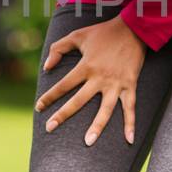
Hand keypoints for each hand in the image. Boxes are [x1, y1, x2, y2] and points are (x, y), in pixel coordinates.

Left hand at [34, 14, 145, 146]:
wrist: (132, 28)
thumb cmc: (102, 33)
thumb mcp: (77, 36)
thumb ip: (58, 49)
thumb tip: (46, 67)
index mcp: (86, 66)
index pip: (63, 85)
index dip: (50, 97)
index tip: (39, 107)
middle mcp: (100, 77)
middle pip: (78, 101)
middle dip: (63, 115)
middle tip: (49, 128)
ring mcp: (116, 83)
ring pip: (105, 109)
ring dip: (97, 127)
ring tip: (88, 142)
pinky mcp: (130, 85)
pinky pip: (130, 107)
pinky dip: (131, 124)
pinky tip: (129, 140)